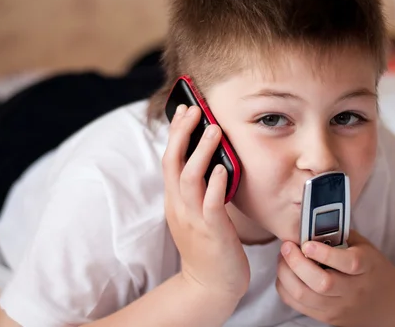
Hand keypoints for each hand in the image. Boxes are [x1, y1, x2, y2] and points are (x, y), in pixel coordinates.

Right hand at [163, 104, 249, 300]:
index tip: (183, 109)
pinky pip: (211, 204)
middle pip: (173, 163)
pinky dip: (216, 184)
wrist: (210, 286)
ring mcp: (194, 219)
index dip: (175, 133)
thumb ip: (198, 189)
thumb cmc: (208, 246)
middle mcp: (180, 206)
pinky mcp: (212, 231)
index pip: (169, 160)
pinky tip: (225, 169)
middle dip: (182, 134)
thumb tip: (212, 160)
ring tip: (213, 130)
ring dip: (201, 152)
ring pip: (190, 178)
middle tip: (195, 109)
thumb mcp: (196, 213)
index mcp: (175, 200)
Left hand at [276, 230, 394, 326]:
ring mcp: (340, 307)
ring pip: (305, 296)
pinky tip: (285, 274)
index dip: (325, 254)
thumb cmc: (372, 268)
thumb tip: (311, 225)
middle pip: (322, 283)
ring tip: (282, 259)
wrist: (387, 302)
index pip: (348, 263)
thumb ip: (341, 236)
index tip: (307, 244)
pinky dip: (285, 288)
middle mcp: (354, 291)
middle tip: (286, 247)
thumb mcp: (365, 247)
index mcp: (368, 268)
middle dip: (296, 263)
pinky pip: (298, 305)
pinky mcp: (328, 318)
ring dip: (286, 275)